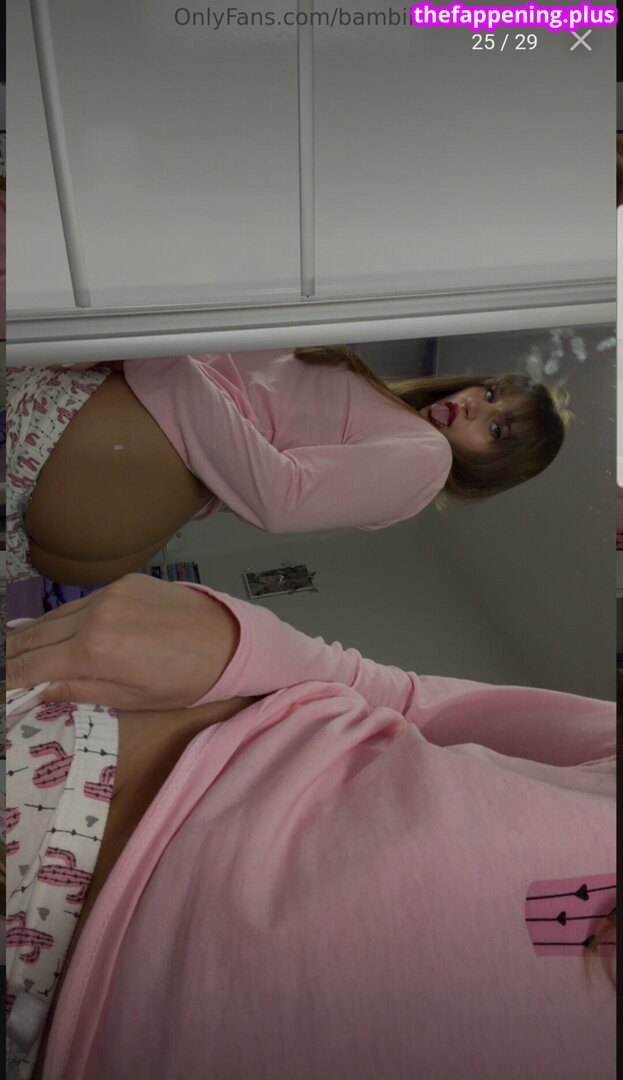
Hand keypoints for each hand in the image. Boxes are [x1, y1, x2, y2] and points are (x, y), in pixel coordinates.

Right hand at [6, 573, 239, 710]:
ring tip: (11, 652)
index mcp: (94, 651)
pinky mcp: (124, 581)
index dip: (7, 678)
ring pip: (54, 616)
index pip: (30, 665)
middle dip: (10, 656)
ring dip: (29, 635)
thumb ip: (80, 691)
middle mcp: (94, 615)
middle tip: (1, 669)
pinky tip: (49, 630)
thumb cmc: (186, 681)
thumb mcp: (132, 700)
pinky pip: (80, 603)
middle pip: (33, 637)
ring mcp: (108, 593)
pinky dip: (60, 619)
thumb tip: (38, 690)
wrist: (231, 639)